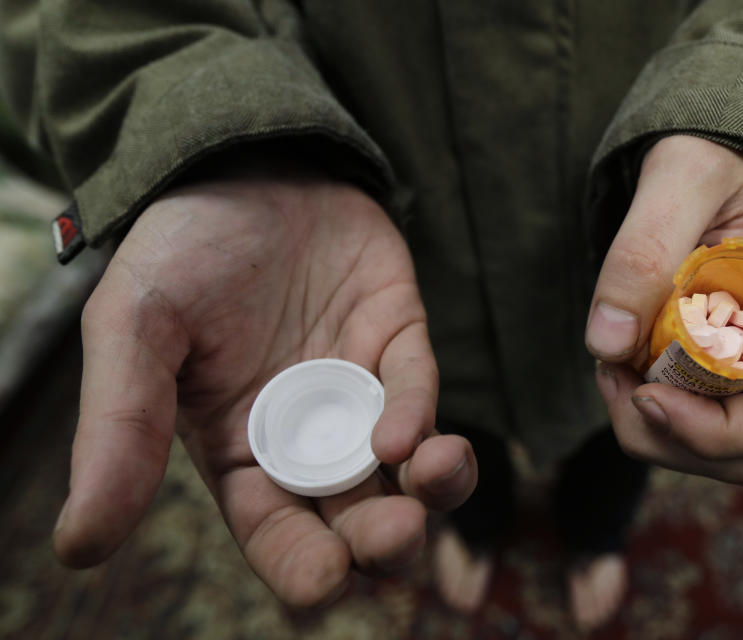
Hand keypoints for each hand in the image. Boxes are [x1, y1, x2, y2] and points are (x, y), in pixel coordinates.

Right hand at [54, 170, 476, 605]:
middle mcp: (308, 433)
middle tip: (394, 538)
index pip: (277, 533)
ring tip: (428, 486)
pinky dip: (419, 413)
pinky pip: (418, 388)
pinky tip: (407, 431)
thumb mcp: (134, 330)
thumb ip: (119, 428)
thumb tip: (78, 543)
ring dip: (431, 490)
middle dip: (382, 539)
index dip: (303, 567)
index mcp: (242, 450)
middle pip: (357, 515)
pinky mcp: (398, 337)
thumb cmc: (180, 250)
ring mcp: (359, 387)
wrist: (236, 163)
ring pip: (409, 467)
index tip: (322, 584)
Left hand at [585, 135, 742, 484]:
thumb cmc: (730, 149)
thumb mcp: (686, 171)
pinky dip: (647, 404)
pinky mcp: (729, 369)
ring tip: (612, 363)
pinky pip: (695, 415)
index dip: (723, 432)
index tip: (648, 395)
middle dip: (670, 435)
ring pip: (719, 447)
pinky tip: (619, 356)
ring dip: (652, 425)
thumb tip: (606, 344)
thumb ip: (644, 247)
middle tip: (613, 374)